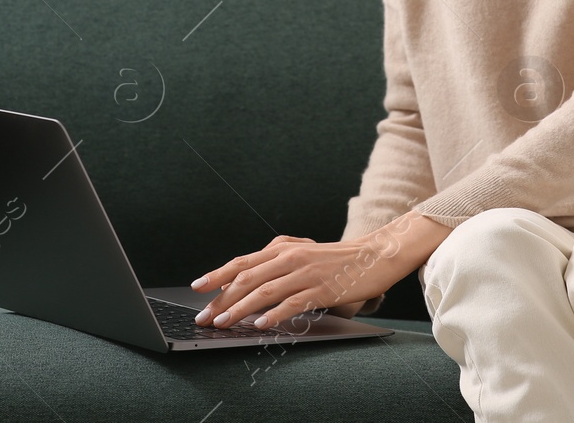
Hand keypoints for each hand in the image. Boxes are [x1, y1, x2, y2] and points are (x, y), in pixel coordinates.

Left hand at [190, 213, 450, 331]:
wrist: (376, 254)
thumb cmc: (338, 259)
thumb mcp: (303, 255)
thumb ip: (277, 265)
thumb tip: (246, 284)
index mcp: (283, 248)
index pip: (242, 262)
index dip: (218, 275)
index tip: (197, 288)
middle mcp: (290, 257)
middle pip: (247, 277)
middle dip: (222, 298)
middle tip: (204, 316)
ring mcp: (306, 272)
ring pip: (265, 291)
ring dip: (241, 308)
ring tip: (224, 323)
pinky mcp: (322, 288)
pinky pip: (293, 303)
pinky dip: (274, 315)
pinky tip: (261, 325)